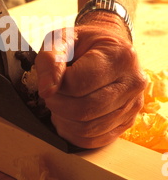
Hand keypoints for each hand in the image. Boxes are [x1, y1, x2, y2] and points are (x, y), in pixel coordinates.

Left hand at [35, 15, 146, 148]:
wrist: (106, 48)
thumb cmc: (82, 43)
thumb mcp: (61, 39)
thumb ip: (50, 60)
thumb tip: (46, 90)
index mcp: (120, 56)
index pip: (78, 84)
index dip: (57, 85)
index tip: (53, 78)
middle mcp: (133, 82)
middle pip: (84, 110)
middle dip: (58, 105)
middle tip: (52, 94)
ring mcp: (133, 105)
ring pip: (88, 129)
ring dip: (63, 120)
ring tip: (59, 103)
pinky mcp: (127, 122)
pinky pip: (94, 140)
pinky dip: (73, 133)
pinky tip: (67, 117)